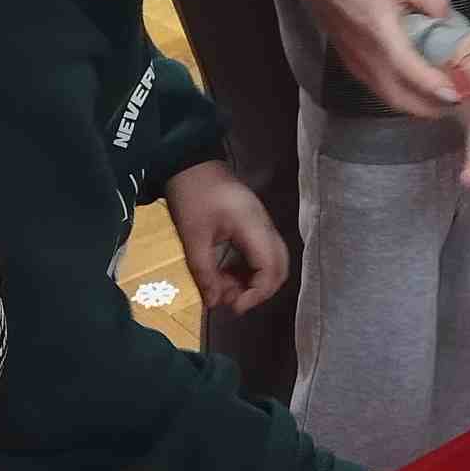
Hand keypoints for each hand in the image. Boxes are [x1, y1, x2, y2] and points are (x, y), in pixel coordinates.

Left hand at [165, 159, 287, 312]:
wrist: (190, 162)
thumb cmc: (190, 196)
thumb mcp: (192, 238)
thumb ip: (205, 273)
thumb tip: (214, 303)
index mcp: (253, 227)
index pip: (270, 269)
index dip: (256, 294)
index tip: (233, 307)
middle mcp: (265, 225)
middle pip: (279, 267)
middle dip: (258, 290)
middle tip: (231, 301)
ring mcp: (262, 223)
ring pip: (272, 261)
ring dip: (252, 280)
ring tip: (223, 287)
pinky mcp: (255, 223)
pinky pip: (262, 253)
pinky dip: (248, 268)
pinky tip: (226, 272)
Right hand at [299, 0, 462, 116]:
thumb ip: (433, 0)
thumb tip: (449, 20)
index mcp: (382, 37)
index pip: (411, 73)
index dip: (435, 88)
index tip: (459, 96)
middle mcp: (368, 59)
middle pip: (401, 100)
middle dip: (430, 108)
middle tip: (457, 103)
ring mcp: (357, 65)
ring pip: (389, 99)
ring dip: (415, 106)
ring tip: (441, 101)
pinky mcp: (351, 64)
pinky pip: (379, 90)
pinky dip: (401, 97)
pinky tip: (415, 88)